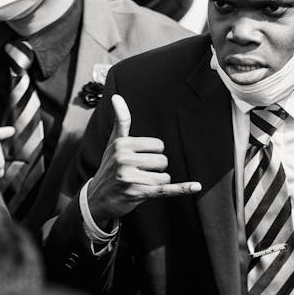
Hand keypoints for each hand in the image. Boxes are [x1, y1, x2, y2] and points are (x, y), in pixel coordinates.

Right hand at [87, 95, 200, 226]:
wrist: (97, 198)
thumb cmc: (110, 167)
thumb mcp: (114, 143)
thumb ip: (121, 120)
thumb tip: (116, 96)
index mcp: (122, 144)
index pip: (158, 146)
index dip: (153, 154)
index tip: (139, 160)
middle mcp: (124, 159)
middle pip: (163, 161)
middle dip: (156, 169)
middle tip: (139, 174)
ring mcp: (130, 178)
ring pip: (164, 177)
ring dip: (158, 182)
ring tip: (141, 184)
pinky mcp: (137, 193)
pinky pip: (165, 189)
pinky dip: (182, 188)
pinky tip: (196, 186)